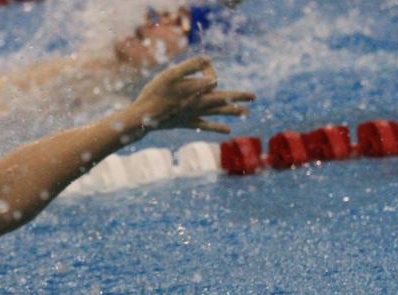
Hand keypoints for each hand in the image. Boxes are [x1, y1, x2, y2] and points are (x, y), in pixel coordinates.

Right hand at [130, 55, 254, 133]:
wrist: (143, 118)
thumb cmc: (155, 93)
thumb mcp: (171, 74)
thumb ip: (191, 66)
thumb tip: (209, 61)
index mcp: (198, 93)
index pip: (213, 79)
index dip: (206, 70)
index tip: (195, 68)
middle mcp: (200, 105)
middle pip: (224, 100)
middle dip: (239, 97)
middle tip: (254, 97)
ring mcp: (194, 115)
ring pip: (218, 113)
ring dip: (232, 111)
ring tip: (246, 112)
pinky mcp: (187, 123)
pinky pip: (206, 125)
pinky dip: (217, 126)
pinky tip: (228, 130)